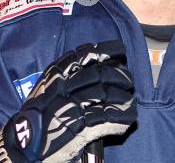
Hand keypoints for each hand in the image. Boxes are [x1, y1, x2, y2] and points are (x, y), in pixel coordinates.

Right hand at [1, 41, 136, 161]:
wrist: (22, 146)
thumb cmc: (38, 116)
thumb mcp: (48, 88)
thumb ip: (67, 76)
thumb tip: (99, 66)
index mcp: (56, 73)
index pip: (86, 54)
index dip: (108, 51)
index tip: (120, 53)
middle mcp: (63, 85)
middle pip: (100, 73)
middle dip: (121, 76)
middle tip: (128, 82)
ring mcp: (70, 105)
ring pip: (106, 93)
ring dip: (123, 97)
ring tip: (129, 102)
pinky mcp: (77, 127)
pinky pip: (106, 117)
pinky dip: (121, 118)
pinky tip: (127, 119)